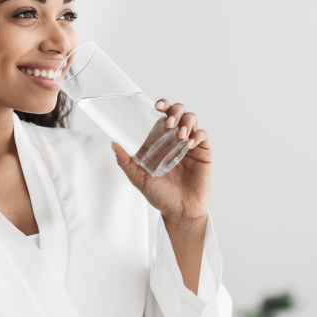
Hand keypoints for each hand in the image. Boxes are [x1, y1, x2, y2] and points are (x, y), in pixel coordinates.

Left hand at [111, 99, 211, 223]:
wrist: (179, 211)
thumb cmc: (159, 194)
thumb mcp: (138, 178)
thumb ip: (126, 163)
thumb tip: (114, 144)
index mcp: (159, 139)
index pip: (162, 115)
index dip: (162, 105)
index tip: (156, 106)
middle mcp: (175, 137)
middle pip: (179, 111)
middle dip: (175, 111)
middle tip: (168, 123)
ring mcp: (190, 144)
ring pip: (192, 119)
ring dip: (186, 121)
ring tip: (180, 134)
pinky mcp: (203, 152)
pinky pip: (203, 136)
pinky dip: (197, 135)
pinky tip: (190, 144)